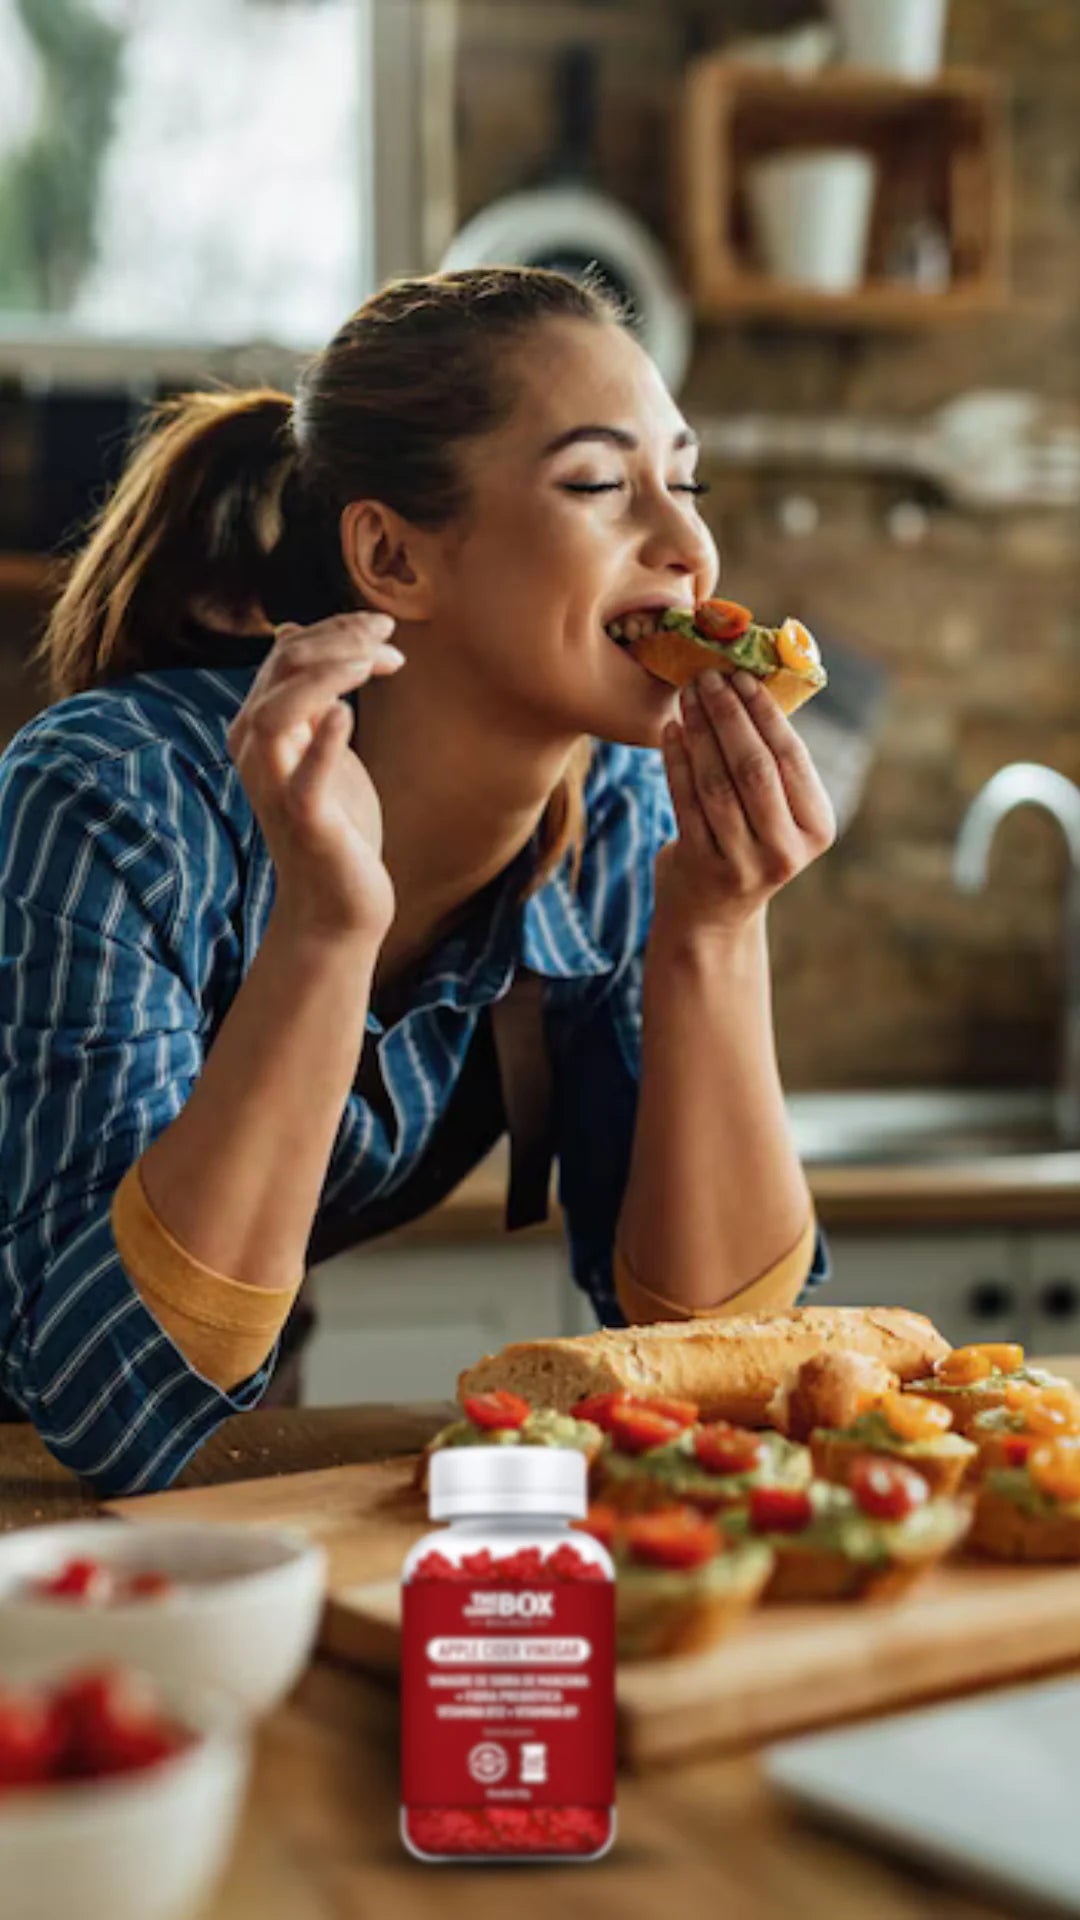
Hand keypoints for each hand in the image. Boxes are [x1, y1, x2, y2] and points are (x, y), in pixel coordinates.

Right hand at [226, 612, 404, 943]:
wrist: (337, 902)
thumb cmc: (335, 822)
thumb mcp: (319, 746)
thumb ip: (307, 696)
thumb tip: (293, 632)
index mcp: (260, 728)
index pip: (285, 655)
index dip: (334, 629)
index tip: (384, 626)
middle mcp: (255, 752)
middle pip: (280, 671)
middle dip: (337, 641)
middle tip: (389, 638)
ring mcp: (275, 787)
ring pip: (277, 713)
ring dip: (327, 676)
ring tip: (375, 661)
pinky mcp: (304, 822)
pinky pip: (303, 778)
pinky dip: (323, 742)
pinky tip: (348, 714)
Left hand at [654, 667, 835, 936]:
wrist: (712, 914)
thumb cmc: (747, 843)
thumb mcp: (776, 814)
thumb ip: (774, 766)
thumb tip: (749, 684)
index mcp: (816, 829)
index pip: (792, 758)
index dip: (765, 713)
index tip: (742, 676)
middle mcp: (785, 850)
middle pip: (754, 768)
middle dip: (728, 716)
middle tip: (708, 677)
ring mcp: (742, 862)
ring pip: (716, 782)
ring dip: (699, 731)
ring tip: (686, 697)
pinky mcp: (700, 865)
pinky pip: (685, 800)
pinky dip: (676, 759)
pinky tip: (670, 730)